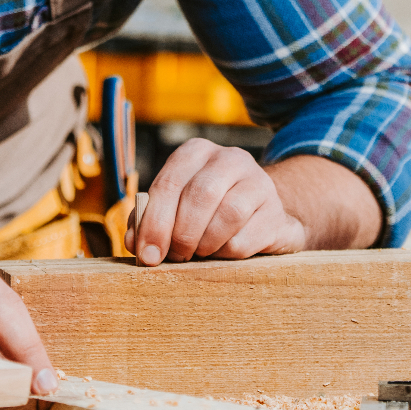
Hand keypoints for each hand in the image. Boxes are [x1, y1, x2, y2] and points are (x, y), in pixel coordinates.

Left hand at [132, 138, 307, 264]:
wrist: (259, 219)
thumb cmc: (206, 213)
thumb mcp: (174, 209)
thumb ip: (149, 221)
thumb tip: (134, 242)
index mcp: (196, 153)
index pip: (169, 183)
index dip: (154, 223)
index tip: (147, 255)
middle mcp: (230, 159)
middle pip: (201, 195)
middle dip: (182, 233)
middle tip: (176, 257)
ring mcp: (259, 182)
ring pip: (228, 215)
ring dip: (206, 243)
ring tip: (199, 253)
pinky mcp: (276, 212)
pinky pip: (246, 238)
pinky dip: (227, 253)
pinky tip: (222, 252)